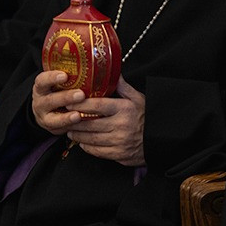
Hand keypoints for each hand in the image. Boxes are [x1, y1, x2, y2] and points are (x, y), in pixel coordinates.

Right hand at [32, 70, 83, 135]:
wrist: (47, 110)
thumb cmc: (58, 91)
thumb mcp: (59, 82)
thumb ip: (71, 75)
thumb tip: (97, 66)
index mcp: (41, 87)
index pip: (42, 80)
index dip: (52, 78)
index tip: (64, 76)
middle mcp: (40, 102)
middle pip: (49, 100)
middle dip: (65, 98)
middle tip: (80, 95)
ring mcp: (44, 117)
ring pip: (53, 118)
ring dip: (67, 117)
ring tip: (78, 115)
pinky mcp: (52, 128)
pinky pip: (61, 129)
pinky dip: (70, 127)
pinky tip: (80, 124)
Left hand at [32, 74, 146, 166]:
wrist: (161, 139)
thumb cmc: (148, 116)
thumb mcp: (138, 98)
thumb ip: (123, 87)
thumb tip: (112, 71)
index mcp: (124, 109)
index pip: (97, 106)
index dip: (80, 104)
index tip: (69, 102)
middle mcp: (121, 125)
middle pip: (90, 123)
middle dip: (73, 121)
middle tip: (64, 117)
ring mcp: (119, 141)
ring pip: (91, 139)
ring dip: (77, 135)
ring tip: (70, 130)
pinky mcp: (119, 154)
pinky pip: (97, 152)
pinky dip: (87, 147)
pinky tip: (82, 142)